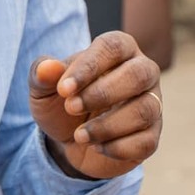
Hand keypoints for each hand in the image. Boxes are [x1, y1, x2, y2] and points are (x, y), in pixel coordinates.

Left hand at [28, 31, 162, 179]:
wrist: (71, 141)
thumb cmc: (63, 103)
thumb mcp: (44, 89)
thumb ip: (42, 74)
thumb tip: (46, 68)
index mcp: (120, 49)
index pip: (113, 47)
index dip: (89, 66)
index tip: (64, 89)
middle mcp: (143, 72)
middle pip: (139, 74)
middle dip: (103, 93)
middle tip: (71, 108)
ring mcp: (152, 104)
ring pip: (145, 110)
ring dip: (107, 126)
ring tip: (79, 135)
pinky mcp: (152, 136)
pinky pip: (145, 142)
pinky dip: (116, 148)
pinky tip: (96, 147)